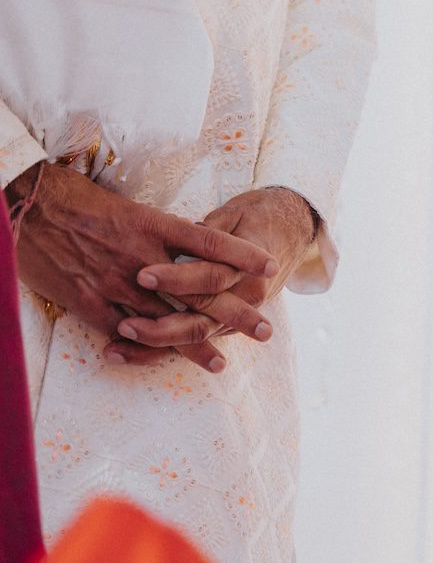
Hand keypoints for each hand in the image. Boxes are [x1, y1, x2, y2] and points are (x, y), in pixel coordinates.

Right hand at [9, 164, 277, 374]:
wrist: (30, 205)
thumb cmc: (79, 200)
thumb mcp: (129, 207)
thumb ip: (160, 231)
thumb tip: (193, 240)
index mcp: (155, 225)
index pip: (211, 242)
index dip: (244, 255)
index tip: (272, 267)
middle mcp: (142, 256)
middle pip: (197, 290)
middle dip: (234, 313)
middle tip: (264, 330)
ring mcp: (115, 281)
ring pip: (165, 319)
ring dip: (194, 344)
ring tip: (221, 362)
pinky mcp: (87, 300)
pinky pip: (121, 330)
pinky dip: (144, 348)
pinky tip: (163, 362)